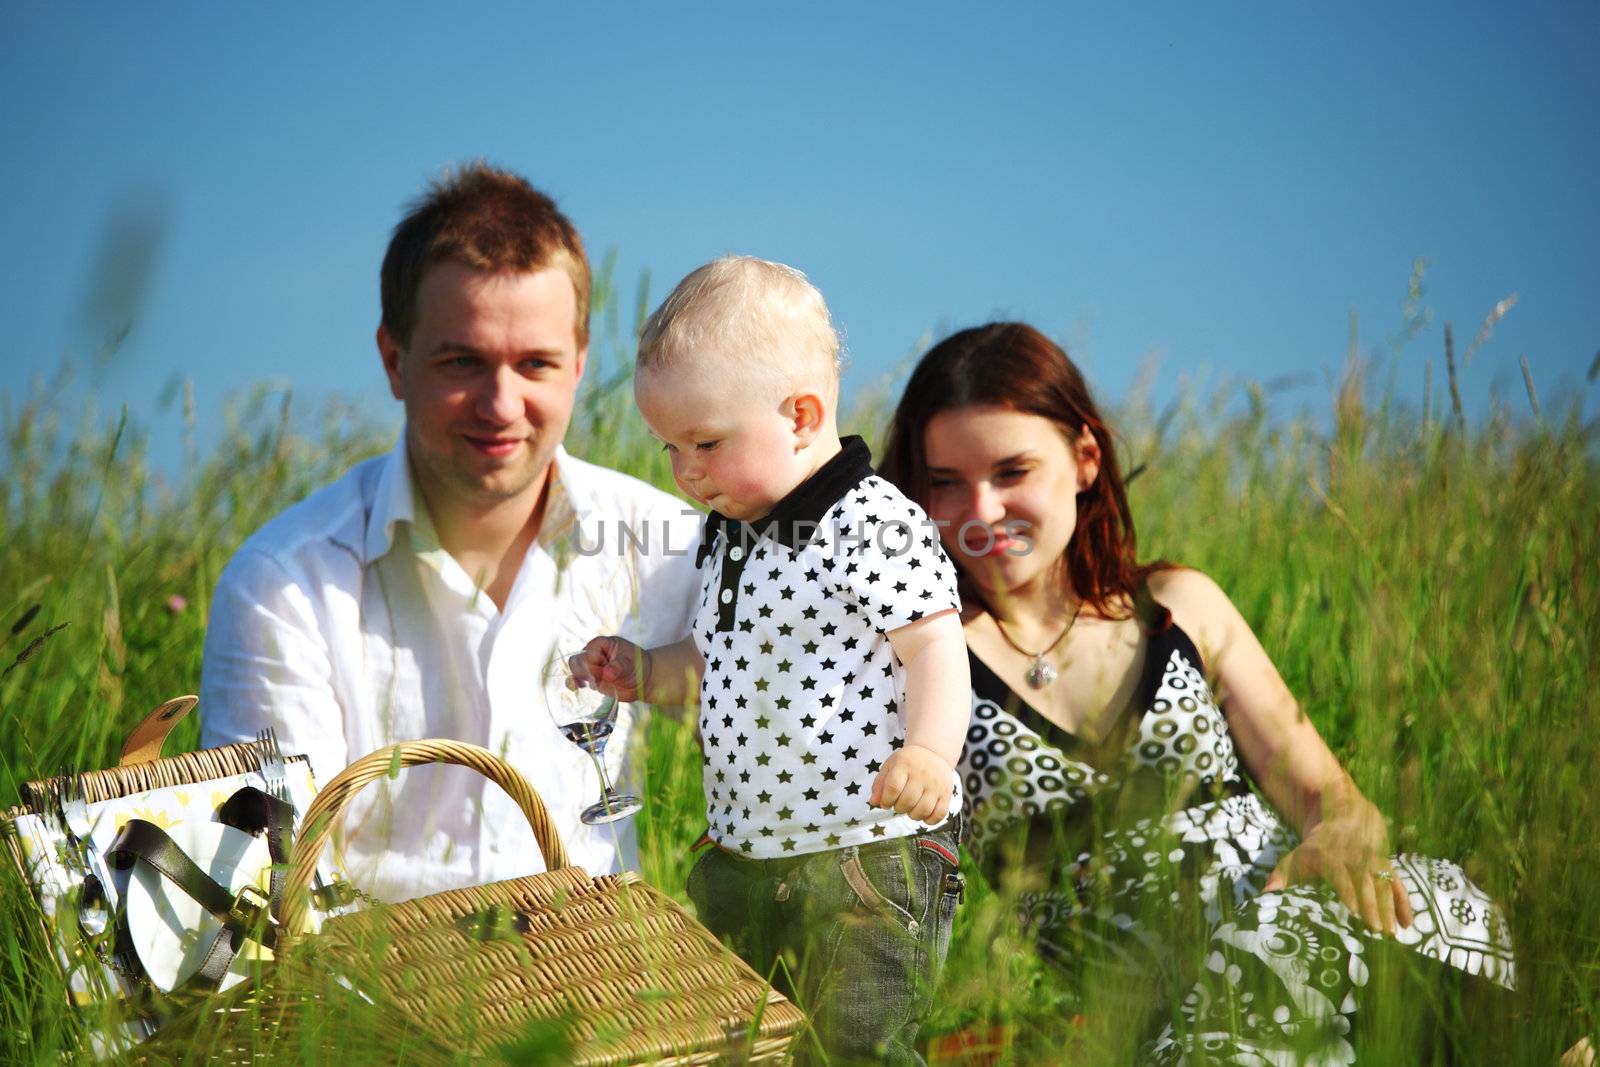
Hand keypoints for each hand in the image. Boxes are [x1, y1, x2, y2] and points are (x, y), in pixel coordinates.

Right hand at [567, 636, 648, 701]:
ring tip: (595, 683)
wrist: (642, 680)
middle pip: (577, 661)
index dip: (594, 663)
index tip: (606, 669)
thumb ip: (619, 667)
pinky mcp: (591, 679)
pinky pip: (577, 680)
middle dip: (586, 672)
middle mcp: (593, 654)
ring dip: (581, 679)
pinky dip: (575, 684)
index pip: (587, 653)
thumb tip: (607, 674)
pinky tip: (577, 687)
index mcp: (601, 644)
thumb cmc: (637, 665)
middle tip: (599, 679)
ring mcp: (591, 667)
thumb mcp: (630, 664)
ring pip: (576, 671)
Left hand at [870, 744, 954, 824]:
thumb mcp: (890, 766)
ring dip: (913, 815)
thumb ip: (879, 784)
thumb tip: (874, 803)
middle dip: (899, 808)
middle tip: (899, 804)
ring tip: (910, 809)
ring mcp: (936, 784)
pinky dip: (930, 820)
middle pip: (907, 801)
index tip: (885, 803)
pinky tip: (923, 815)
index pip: (893, 788)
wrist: (932, 752)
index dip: (886, 801)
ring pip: (923, 810)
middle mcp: (922, 774)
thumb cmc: (906, 763)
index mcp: (905, 765)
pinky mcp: (946, 793)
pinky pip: (939, 814)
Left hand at [1262, 797, 1413, 934]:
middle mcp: (1354, 857)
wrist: (1342, 812)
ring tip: (1393, 934)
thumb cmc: (1315, 844)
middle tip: (1377, 932)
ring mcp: (1373, 860)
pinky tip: (1408, 923)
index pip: (1341, 877)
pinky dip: (1404, 902)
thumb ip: (1282, 875)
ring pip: (1383, 885)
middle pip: (1365, 884)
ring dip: (1389, 909)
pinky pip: (1397, 883)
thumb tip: (1265, 894)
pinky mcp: (1386, 863)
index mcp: (1330, 856)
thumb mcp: (1297, 855)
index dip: (1348, 893)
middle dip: (1371, 907)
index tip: (1354, 913)